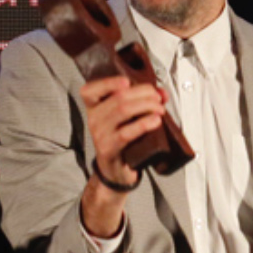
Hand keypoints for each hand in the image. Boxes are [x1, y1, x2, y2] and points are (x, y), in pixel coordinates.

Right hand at [78, 75, 165, 237]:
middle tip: (158, 98)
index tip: (127, 82)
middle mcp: (94, 119)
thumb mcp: (129, 118)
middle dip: (143, 93)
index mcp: (94, 108)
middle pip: (118, 97)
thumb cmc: (123, 140)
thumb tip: (162, 93)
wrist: (116, 170)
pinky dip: (144, 124)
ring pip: (123, 110)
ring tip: (159, 109)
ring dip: (146, 106)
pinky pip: (127, 132)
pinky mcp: (109, 149)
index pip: (90, 90)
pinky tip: (155, 122)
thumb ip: (143, 101)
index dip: (108, 82)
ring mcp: (100, 135)